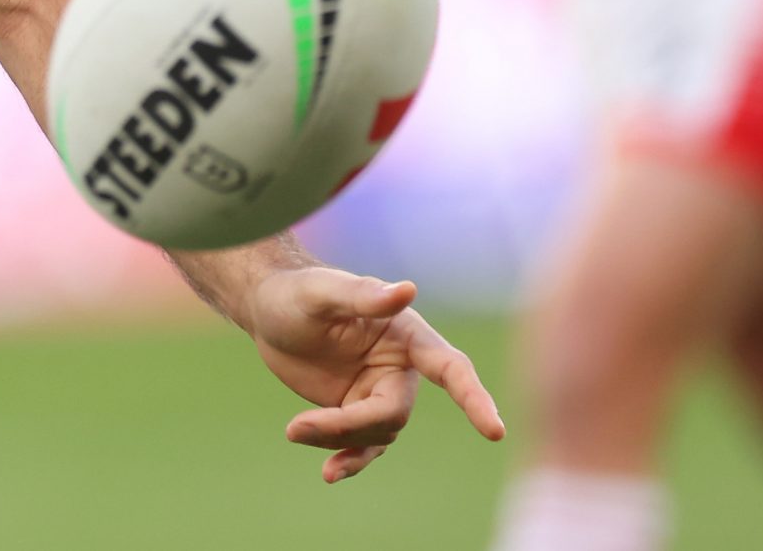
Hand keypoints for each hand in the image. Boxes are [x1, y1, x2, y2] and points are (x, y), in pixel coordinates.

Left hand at [248, 269, 505, 481]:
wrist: (268, 312)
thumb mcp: (322, 290)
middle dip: (351, 425)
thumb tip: (408, 290)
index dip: (473, 399)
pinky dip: (349, 459)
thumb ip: (363, 295)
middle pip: (394, 413)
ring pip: (375, 433)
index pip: (450, 368)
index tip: (494, 432)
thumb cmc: (297, 292)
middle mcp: (401, 368)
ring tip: (294, 429)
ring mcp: (379, 392)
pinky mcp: (356, 411)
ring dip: (337, 438)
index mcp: (407, 335)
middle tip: (299, 427)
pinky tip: (329, 473)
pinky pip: (363, 445)